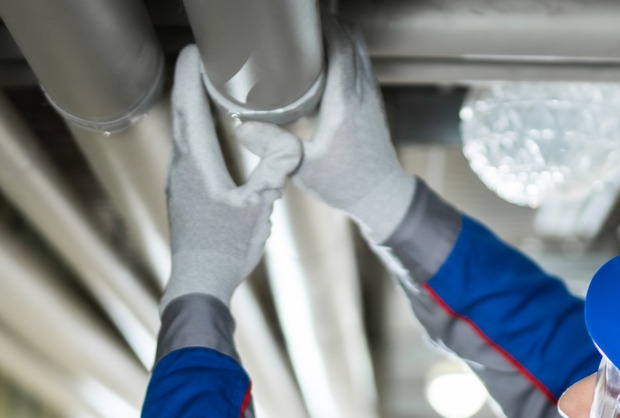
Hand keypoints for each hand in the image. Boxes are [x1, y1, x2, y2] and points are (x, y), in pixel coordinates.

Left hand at [164, 45, 302, 307]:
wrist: (199, 282)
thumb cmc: (226, 247)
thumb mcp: (258, 207)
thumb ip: (274, 172)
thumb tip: (292, 147)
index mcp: (197, 164)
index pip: (190, 108)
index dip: (190, 77)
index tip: (194, 53)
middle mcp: (181, 167)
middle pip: (182, 115)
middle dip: (188, 85)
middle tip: (197, 62)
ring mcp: (178, 182)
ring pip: (182, 134)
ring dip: (190, 108)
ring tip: (202, 90)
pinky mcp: (183, 195)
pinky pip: (186, 151)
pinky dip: (194, 132)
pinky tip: (205, 136)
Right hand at [294, 20, 417, 240]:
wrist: (380, 194)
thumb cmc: (345, 183)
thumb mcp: (302, 167)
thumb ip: (272, 145)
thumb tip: (239, 126)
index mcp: (345, 104)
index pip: (340, 49)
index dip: (324, 27)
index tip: (301, 20)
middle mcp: (361, 92)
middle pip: (351, 39)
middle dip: (328, 25)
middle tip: (299, 27)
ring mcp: (370, 94)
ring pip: (358, 48)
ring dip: (337, 36)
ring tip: (307, 38)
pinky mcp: (371, 100)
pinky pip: (359, 63)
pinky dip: (344, 51)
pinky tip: (321, 62)